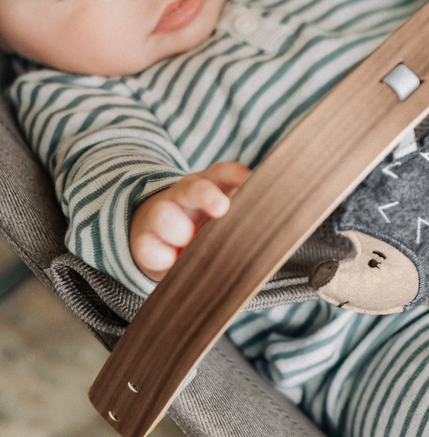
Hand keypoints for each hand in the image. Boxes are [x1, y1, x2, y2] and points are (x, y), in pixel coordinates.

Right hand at [130, 161, 250, 280]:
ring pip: (165, 213)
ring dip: (178, 229)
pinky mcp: (145, 240)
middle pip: (195, 188)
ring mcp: (163, 214)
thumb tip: (275, 230)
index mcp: (213, 185)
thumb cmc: (210, 229)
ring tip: (189, 242)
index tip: (250, 183)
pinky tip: (172, 263)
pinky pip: (148, 247)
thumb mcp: (229, 219)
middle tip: (221, 208)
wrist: (164, 239)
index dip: (239, 176)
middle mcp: (187, 194)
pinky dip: (161, 257)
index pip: (226, 172)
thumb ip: (247, 220)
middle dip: (207, 195)